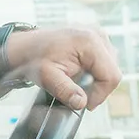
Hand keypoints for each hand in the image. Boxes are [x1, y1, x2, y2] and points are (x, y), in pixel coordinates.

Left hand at [4, 26, 120, 110]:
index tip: (86, 104)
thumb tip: (81, 103)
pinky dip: (96, 70)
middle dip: (99, 87)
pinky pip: (105, 59)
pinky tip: (80, 73)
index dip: (101, 94)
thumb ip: (65, 91)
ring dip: (98, 79)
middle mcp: (97, 34)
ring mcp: (98, 33)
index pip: (111, 76)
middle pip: (113, 71)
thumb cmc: (34, 59)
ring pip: (111, 66)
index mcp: (89, 42)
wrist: (26, 46)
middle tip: (79, 95)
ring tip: (77, 82)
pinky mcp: (96, 36)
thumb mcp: (47, 77)